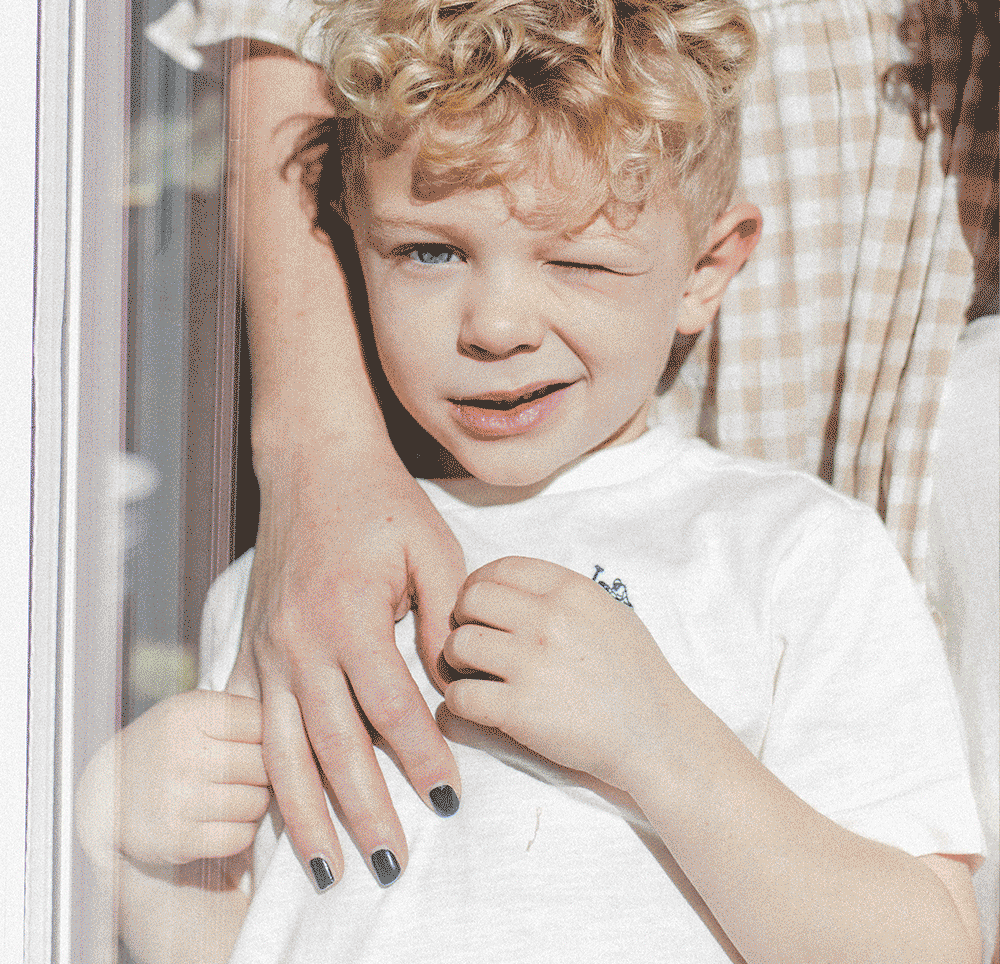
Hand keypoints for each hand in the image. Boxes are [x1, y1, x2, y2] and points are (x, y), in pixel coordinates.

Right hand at [77, 691, 268, 872]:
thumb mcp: (192, 711)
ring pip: (257, 802)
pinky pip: (240, 837)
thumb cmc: (167, 745)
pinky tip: (226, 820)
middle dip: (266, 771)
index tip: (259, 742)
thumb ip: (239, 711)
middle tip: (253, 773)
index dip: (269, 734)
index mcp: (190, 712)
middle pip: (266, 764)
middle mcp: (183, 753)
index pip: (264, 721)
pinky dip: (242, 831)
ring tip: (238, 794)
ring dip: (256, 802)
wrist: (106, 794)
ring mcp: (178, 798)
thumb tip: (300, 727)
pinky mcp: (177, 840)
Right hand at [227, 450, 466, 886]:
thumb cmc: (381, 502)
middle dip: (363, 812)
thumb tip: (455, 691)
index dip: (423, 760)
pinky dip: (260, 773)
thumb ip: (446, 622)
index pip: (393, 709)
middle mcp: (300, 641)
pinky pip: (249, 724)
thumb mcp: (432, 549)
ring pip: (282, 750)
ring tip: (327, 866)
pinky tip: (268, 815)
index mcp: (350, 615)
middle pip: (333, 746)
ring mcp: (268, 648)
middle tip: (390, 864)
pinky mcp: (251, 646)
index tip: (450, 801)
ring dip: (303, 815)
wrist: (313, 461)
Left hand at [441, 556, 678, 793]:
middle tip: (473, 642)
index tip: (478, 606)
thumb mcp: (609, 613)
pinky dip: (458, 704)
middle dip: (463, 619)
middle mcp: (549, 620)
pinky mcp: (519, 711)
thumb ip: (562, 595)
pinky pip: (460, 697)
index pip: (501, 567)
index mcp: (570, 590)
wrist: (658, 736)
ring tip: (473, 675)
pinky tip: (477, 707)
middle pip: (471, 600)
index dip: (479, 585)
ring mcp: (532, 664)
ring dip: (456, 661)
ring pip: (458, 645)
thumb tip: (516, 588)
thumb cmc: (637, 676)